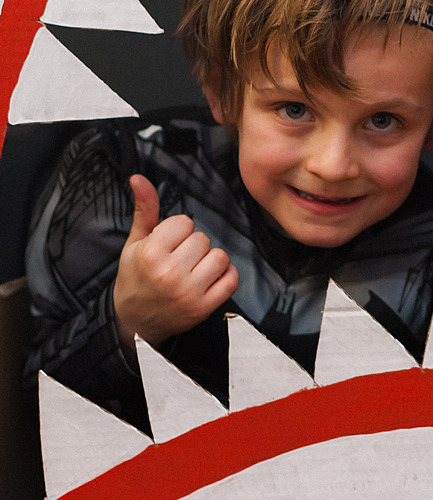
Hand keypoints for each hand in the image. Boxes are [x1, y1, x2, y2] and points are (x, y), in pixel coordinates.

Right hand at [113, 174, 238, 347]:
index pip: (184, 222)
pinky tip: (208, 279)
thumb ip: (144, 209)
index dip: (176, 232)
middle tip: (176, 260)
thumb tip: (138, 177)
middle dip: (191, 246)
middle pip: (202, 238)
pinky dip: (225, 276)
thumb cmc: (135, 277)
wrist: (133, 322)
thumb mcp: (135, 243)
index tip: (166, 245)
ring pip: (220, 255)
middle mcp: (170, 273)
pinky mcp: (203, 308)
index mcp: (151, 254)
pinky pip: (232, 279)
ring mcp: (189, 293)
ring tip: (191, 270)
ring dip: (209, 260)